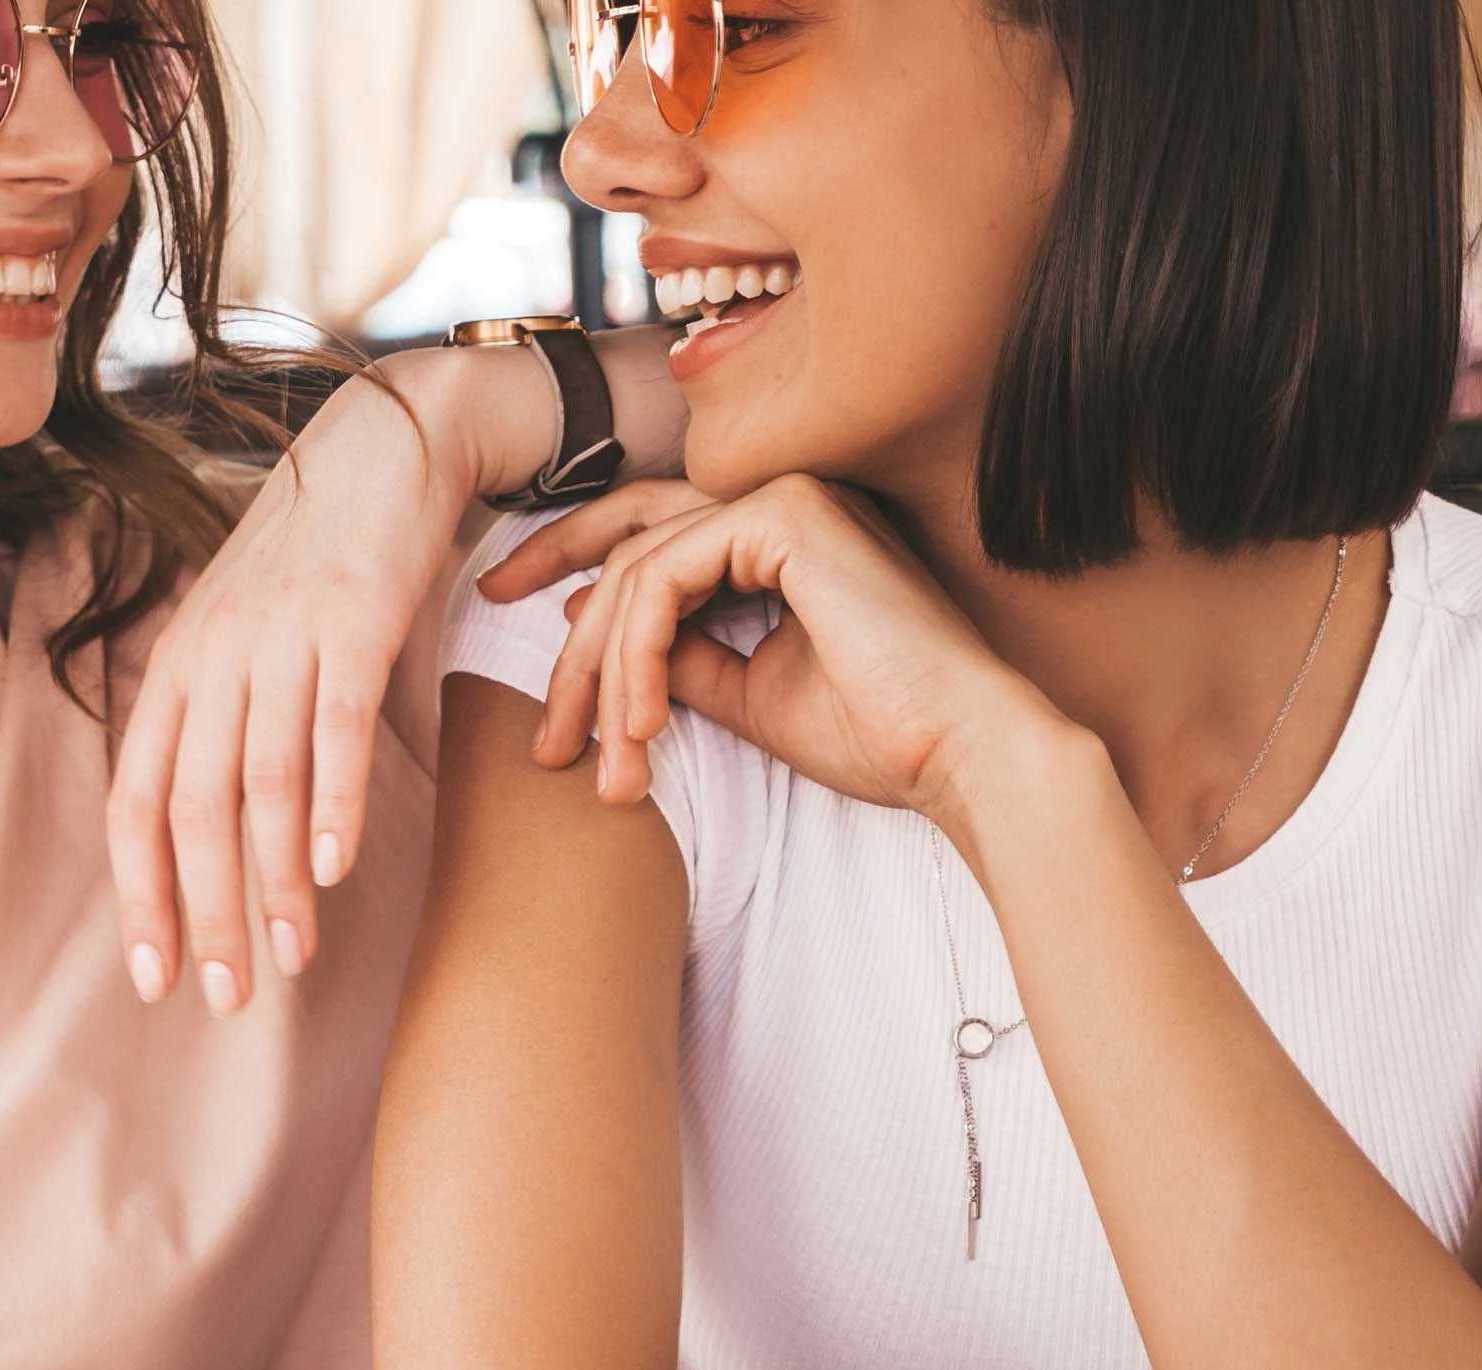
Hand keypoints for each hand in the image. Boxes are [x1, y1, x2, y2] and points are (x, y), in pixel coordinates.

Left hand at [107, 352, 495, 1014]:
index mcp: (178, 669)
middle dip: (206, 912)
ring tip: (293, 957)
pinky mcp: (353, 620)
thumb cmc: (318, 561)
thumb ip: (224, 723)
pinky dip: (333, 804)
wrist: (390, 447)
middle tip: (228, 997)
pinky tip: (340, 871)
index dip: (141, 897)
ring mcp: (280, 636)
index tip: (156, 978)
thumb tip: (216, 837)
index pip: (135, 802)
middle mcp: (213, 656)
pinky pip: (333, 727)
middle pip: (191, 808)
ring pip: (261, 782)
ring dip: (277, 881)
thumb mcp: (244, 637)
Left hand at [479, 474, 1046, 825]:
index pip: (649, 538)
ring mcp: (785, 497)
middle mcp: (781, 500)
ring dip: (604, 676)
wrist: (961, 755)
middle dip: (569, 643)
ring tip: (605, 761)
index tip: (521, 639)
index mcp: (779, 536)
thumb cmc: (880, 735)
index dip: (570, 577)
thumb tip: (607, 640)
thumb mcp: (749, 695)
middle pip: (626, 543)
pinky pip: (663, 577)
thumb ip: (682, 658)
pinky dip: (635, 656)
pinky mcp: (786, 516)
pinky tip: (640, 726)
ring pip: (636, 570)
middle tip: (544, 739)